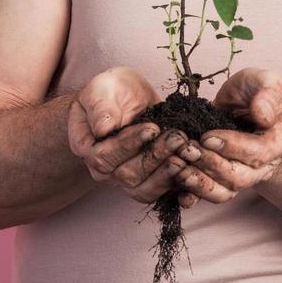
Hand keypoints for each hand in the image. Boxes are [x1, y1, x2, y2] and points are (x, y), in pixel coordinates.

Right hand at [66, 66, 193, 205]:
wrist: (123, 98)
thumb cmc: (108, 92)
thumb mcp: (100, 89)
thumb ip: (99, 108)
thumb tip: (102, 129)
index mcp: (89, 149)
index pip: (105, 156)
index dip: (130, 144)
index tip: (152, 128)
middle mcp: (105, 171)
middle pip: (128, 175)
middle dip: (156, 156)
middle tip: (178, 137)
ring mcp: (127, 179)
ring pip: (144, 190)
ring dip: (168, 173)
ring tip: (187, 153)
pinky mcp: (149, 181)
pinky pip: (161, 192)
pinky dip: (178, 185)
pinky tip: (193, 171)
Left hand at [174, 67, 281, 203]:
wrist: (246, 104)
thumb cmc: (257, 91)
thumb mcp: (266, 81)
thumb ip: (268, 95)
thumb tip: (263, 116)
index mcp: (280, 142)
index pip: (258, 152)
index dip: (232, 147)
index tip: (207, 137)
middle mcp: (264, 165)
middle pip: (239, 177)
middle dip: (210, 164)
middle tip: (186, 149)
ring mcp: (244, 175)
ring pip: (224, 191)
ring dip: (199, 183)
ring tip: (178, 167)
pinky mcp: (223, 180)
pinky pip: (210, 195)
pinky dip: (194, 197)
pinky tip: (179, 192)